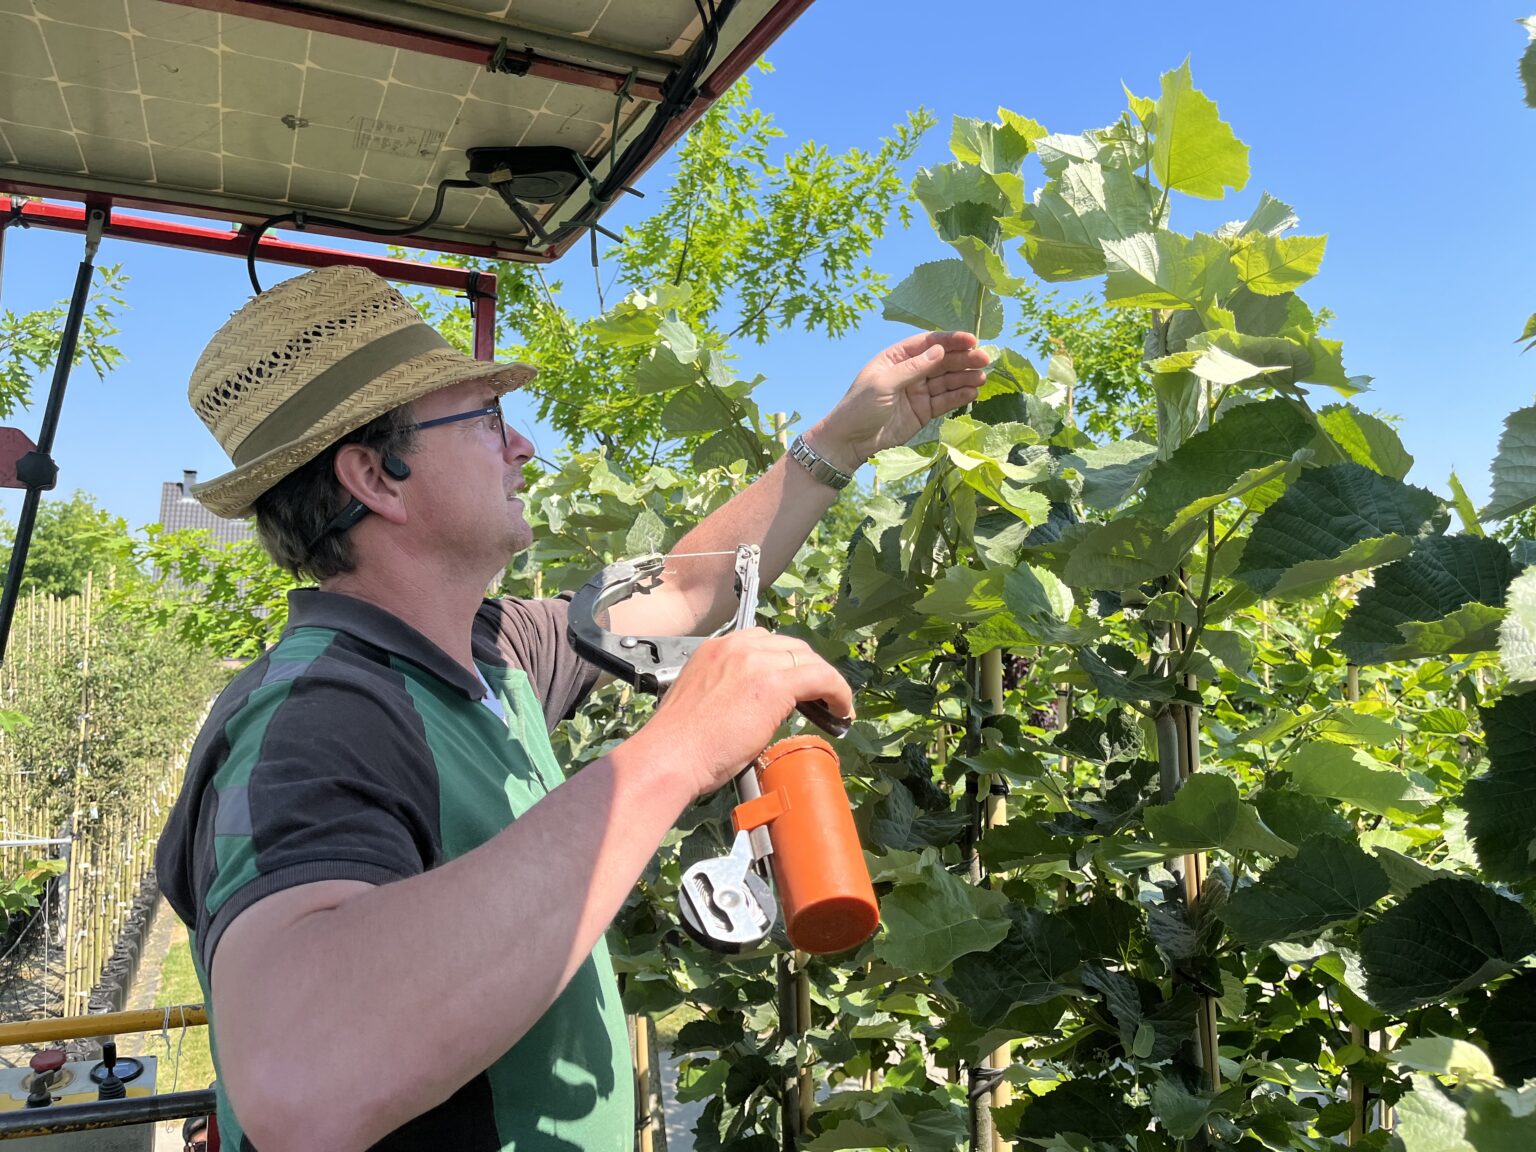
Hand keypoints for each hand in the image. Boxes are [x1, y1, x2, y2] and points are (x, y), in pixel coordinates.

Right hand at [632, 629, 853, 798]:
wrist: (670, 756)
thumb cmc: (679, 744)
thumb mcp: (702, 699)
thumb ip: (727, 691)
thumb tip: (750, 707)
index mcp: (716, 649)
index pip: (764, 642)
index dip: (785, 662)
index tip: (795, 682)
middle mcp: (737, 647)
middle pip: (790, 646)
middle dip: (808, 668)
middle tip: (819, 695)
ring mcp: (756, 662)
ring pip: (809, 660)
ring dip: (825, 681)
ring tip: (834, 705)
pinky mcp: (775, 684)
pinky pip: (822, 678)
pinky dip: (838, 692)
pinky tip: (841, 710)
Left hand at [807, 331, 990, 471]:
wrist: (849, 442)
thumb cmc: (859, 407)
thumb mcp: (884, 383)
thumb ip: (913, 368)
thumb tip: (940, 351)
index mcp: (896, 358)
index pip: (927, 343)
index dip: (950, 340)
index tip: (971, 340)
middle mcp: (910, 372)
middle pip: (941, 361)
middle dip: (963, 359)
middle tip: (985, 358)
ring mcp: (917, 392)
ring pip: (946, 381)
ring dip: (965, 377)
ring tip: (982, 376)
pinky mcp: (923, 412)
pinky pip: (945, 401)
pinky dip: (959, 396)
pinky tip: (973, 392)